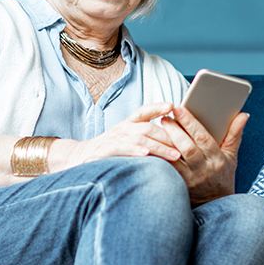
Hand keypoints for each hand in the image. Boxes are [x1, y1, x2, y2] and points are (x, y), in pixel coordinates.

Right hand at [53, 102, 181, 170]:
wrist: (77, 159)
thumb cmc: (108, 152)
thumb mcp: (126, 141)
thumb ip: (145, 138)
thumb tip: (174, 143)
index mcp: (127, 124)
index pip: (144, 111)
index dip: (158, 107)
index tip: (173, 106)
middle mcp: (121, 129)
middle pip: (148, 128)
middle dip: (169, 137)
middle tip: (186, 146)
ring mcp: (112, 139)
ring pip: (139, 139)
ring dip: (159, 147)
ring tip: (175, 155)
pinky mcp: (103, 152)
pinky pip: (121, 149)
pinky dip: (134, 150)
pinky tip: (146, 154)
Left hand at [161, 106, 246, 203]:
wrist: (214, 203)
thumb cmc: (222, 175)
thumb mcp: (232, 156)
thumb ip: (234, 135)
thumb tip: (243, 115)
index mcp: (217, 160)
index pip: (204, 139)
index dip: (190, 123)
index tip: (179, 109)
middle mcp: (204, 170)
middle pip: (188, 148)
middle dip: (175, 131)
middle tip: (164, 117)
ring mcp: (190, 180)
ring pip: (174, 160)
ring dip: (164, 143)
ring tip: (155, 130)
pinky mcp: (178, 185)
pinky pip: (166, 170)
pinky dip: (158, 158)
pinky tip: (150, 147)